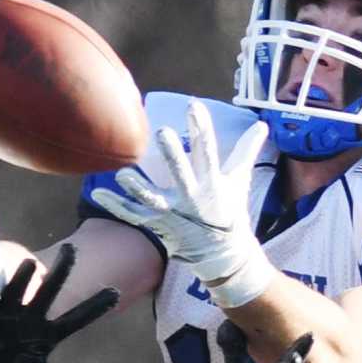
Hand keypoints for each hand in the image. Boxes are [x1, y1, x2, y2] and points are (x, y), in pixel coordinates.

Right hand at [0, 245, 118, 362]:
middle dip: (60, 271)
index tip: (116, 292)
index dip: (94, 306)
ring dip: (22, 279)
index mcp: (47, 335)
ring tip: (30, 264)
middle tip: (72, 250)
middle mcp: (29, 320)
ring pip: (16, 293)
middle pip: (48, 292)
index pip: (76, 318)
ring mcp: (5, 317)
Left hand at [91, 101, 270, 308]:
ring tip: (123, 172)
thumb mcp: (240, 181)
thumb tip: (263, 125)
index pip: (208, 152)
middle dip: (173, 155)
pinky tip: (97, 192)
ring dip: (137, 187)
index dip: (202, 129)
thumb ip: (247, 151)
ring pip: (153, 199)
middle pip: (181, 174)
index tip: (194, 106)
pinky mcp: (159, 226)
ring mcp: (173, 214)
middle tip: (162, 133)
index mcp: (213, 184)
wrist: (223, 256)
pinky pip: (133, 215)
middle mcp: (193, 198)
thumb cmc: (230, 214)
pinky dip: (115, 205)